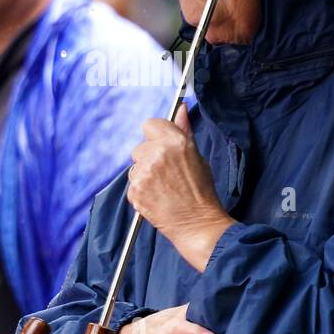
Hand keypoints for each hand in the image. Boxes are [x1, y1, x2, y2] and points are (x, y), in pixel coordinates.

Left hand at [127, 104, 234, 270]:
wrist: (197, 224)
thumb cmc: (201, 191)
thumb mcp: (197, 156)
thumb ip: (184, 131)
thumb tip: (180, 109)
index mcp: (175, 142)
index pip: (151, 124)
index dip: (157, 135)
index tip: (163, 146)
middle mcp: (157, 154)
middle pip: (141, 147)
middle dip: (150, 157)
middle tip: (167, 173)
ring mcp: (143, 173)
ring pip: (135, 166)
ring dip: (145, 174)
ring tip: (164, 187)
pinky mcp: (134, 191)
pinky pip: (132, 183)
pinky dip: (141, 189)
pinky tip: (157, 196)